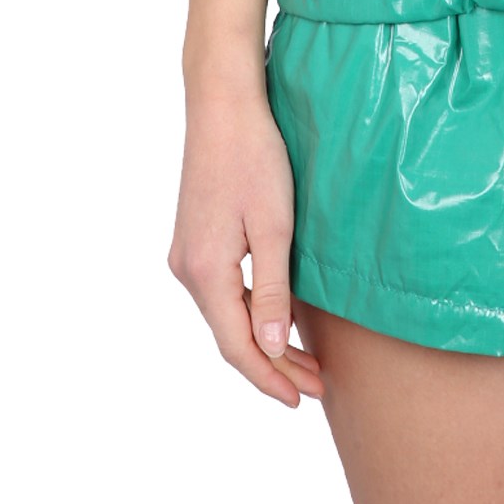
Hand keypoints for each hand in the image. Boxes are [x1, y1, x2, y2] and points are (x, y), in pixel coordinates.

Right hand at [167, 82, 323, 407]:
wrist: (223, 105)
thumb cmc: (254, 157)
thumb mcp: (273, 225)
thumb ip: (270, 289)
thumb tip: (270, 346)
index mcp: (205, 273)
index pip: (238, 346)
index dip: (270, 377)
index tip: (303, 398)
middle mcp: (188, 270)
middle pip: (231, 334)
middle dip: (272, 363)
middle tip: (316, 385)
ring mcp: (187, 255)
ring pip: (226, 313)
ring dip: (263, 337)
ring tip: (303, 358)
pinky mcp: (195, 239)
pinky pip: (223, 290)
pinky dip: (251, 310)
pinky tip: (278, 315)